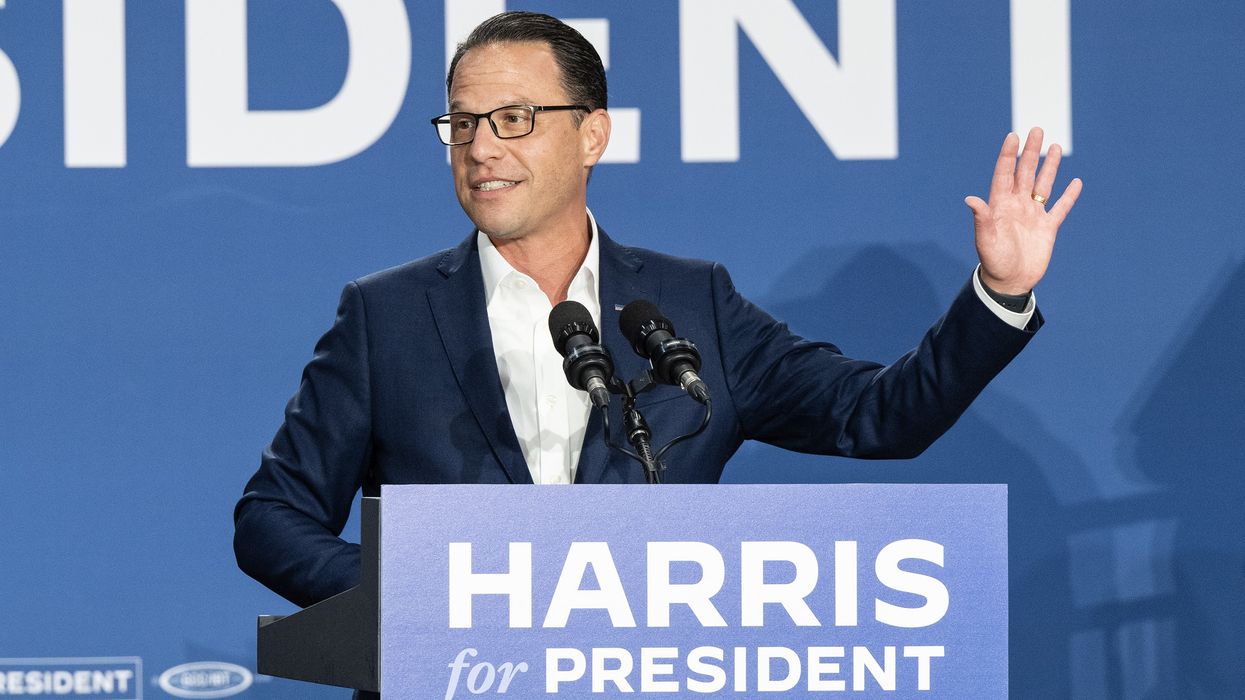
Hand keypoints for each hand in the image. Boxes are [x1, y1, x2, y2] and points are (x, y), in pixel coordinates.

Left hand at [966, 127, 1082, 294]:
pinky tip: (1076, 182)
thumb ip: (981, 219)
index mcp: (1000, 205)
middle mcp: (1017, 205)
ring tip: (1055, 146)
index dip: (1009, 155)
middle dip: (1031, 152)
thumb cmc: (993, 261)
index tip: (1014, 136)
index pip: (1004, 174)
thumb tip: (970, 199)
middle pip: (1025, 173)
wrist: (1009, 282)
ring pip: (1043, 185)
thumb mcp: (985, 240)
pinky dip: (1068, 196)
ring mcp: (1033, 215)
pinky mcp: (1048, 228)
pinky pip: (1060, 208)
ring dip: (1050, 166)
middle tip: (1037, 129)